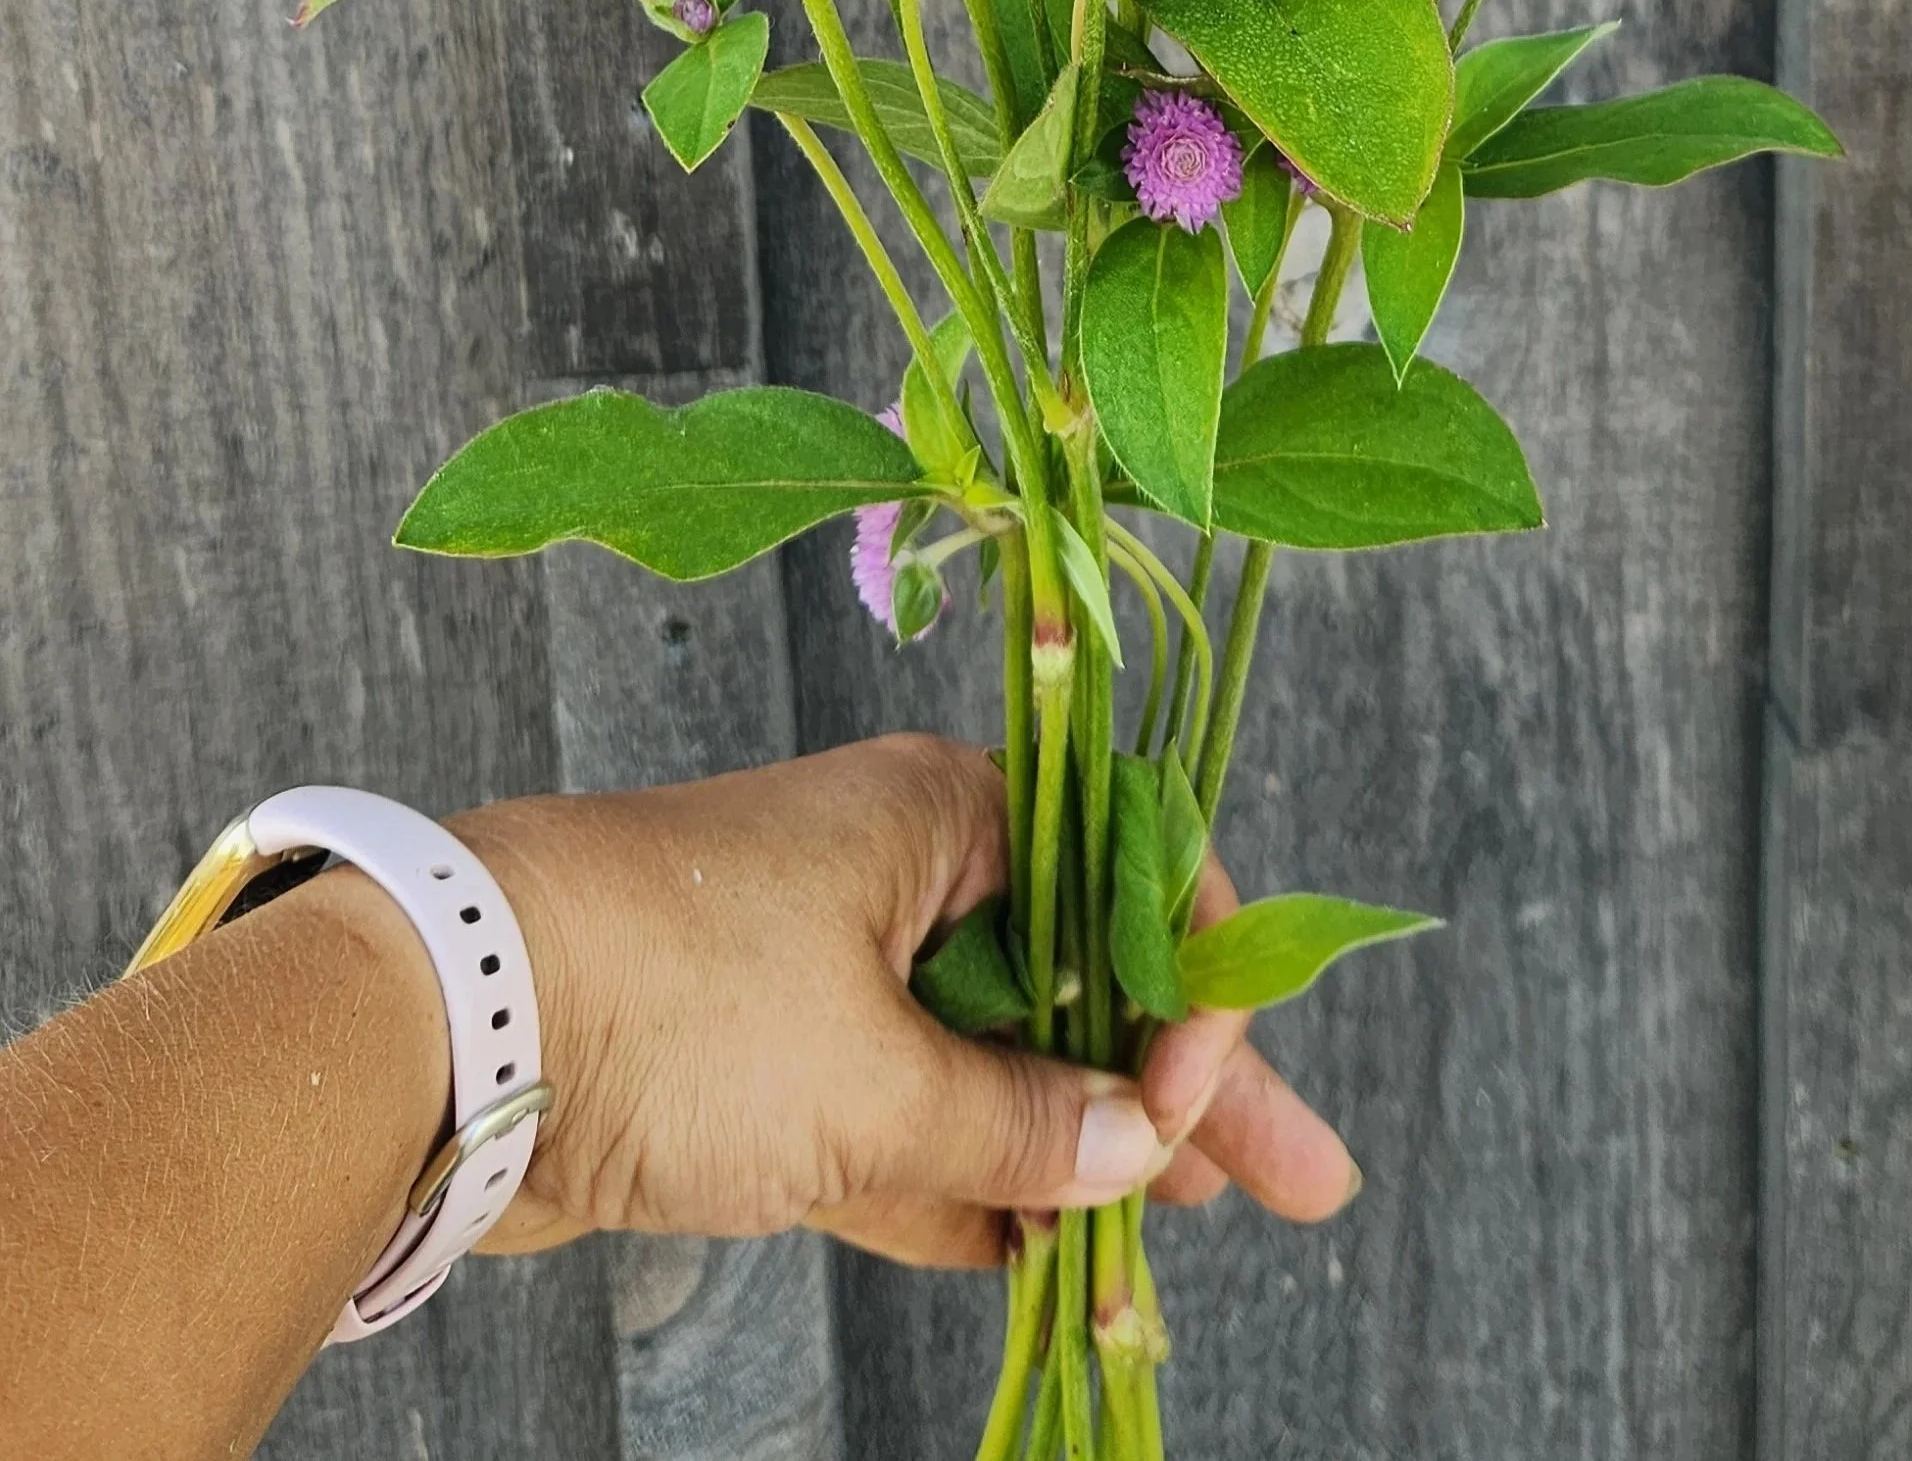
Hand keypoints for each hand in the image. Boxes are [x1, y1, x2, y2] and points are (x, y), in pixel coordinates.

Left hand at [458, 733, 1357, 1268]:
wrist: (446, 1020)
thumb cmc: (680, 997)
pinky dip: (973, 1196)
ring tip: (1179, 1246)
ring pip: (998, 1068)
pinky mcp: (769, 1070)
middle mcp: (904, 878)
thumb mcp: (875, 1083)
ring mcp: (835, 976)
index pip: (1128, 882)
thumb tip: (1135, 1152)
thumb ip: (1018, 1129)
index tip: (1218, 1103)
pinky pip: (909, 1133)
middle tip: (1296, 1183)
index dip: (1195, 992)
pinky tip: (1050, 1263)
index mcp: (948, 817)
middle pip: (1080, 985)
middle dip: (1179, 1092)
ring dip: (1077, 1159)